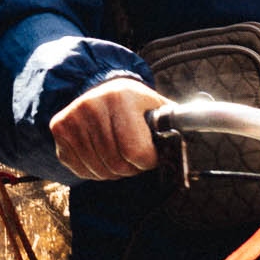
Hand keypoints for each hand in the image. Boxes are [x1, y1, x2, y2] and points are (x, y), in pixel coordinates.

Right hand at [49, 78, 167, 180]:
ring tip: (119, 154)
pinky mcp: (59, 130)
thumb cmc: (133, 103)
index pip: (136, 152)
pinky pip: (81, 170)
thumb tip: (200, 129)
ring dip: (113, 171)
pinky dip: (95, 170)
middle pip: (117, 165)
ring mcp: (72, 118)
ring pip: (99, 171)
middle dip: (131, 168)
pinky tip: (101, 153)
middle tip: (135, 157)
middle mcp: (91, 105)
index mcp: (120, 98)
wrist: (98, 88)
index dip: (148, 160)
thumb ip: (173, 124)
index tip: (150, 154)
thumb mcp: (155, 106)